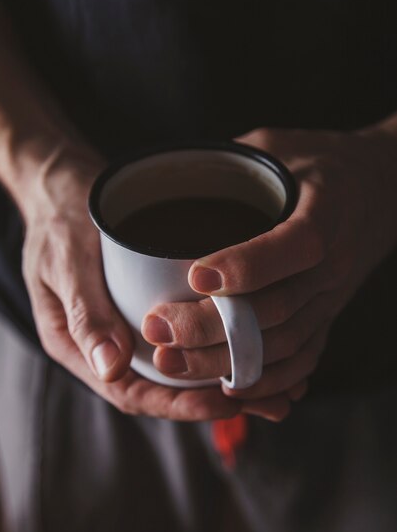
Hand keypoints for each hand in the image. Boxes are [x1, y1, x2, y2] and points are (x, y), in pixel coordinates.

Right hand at [21, 142, 255, 420]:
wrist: (62, 186)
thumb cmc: (59, 218)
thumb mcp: (66, 259)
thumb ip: (85, 313)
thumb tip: (111, 369)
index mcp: (75, 345)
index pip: (129, 391)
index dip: (176, 404)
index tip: (223, 400)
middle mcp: (103, 344)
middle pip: (158, 387)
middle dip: (207, 398)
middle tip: (263, 398)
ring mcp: (123, 325)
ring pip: (173, 364)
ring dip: (217, 374)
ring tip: (270, 381)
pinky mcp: (142, 304)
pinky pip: (180, 332)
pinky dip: (212, 342)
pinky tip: (249, 338)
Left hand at [141, 127, 396, 416]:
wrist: (382, 189)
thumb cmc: (319, 161)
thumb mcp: (276, 144)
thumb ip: (227, 162)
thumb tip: (161, 182)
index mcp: (328, 208)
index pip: (295, 245)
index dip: (247, 266)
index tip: (194, 277)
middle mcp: (334, 261)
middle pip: (278, 308)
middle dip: (212, 326)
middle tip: (158, 329)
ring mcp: (332, 295)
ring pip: (283, 343)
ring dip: (225, 361)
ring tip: (170, 362)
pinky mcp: (328, 315)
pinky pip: (303, 358)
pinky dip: (267, 380)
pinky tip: (226, 387)